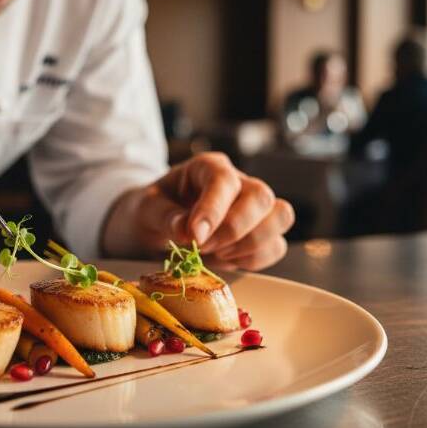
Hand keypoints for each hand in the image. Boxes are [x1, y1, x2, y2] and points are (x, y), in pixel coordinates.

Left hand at [102, 152, 293, 270]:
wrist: (155, 223)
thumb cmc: (153, 210)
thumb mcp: (146, 209)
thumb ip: (164, 216)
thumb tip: (187, 230)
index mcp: (207, 167)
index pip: (224, 180)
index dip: (213, 209)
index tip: (196, 235)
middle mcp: (238, 181)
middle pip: (261, 196)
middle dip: (234, 229)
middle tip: (204, 247)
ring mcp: (254, 206)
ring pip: (280, 217)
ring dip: (250, 244)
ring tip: (217, 254)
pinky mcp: (261, 231)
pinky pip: (276, 245)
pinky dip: (254, 259)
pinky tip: (226, 260)